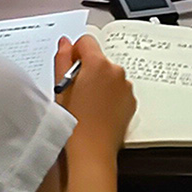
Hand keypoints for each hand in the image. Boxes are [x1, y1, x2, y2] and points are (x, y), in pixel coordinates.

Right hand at [56, 35, 135, 151]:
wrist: (92, 150)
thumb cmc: (74, 122)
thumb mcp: (60, 88)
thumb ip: (62, 59)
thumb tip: (65, 43)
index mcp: (98, 64)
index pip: (86, 40)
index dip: (75, 53)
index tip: (70, 69)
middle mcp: (116, 71)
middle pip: (99, 59)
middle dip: (88, 70)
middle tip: (76, 92)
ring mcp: (126, 86)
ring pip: (109, 75)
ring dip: (100, 83)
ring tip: (88, 105)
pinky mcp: (131, 101)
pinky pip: (119, 90)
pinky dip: (110, 96)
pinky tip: (99, 111)